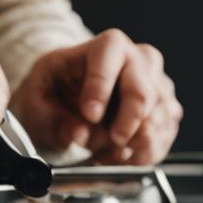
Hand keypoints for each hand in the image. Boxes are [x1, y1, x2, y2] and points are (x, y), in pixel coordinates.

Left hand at [14, 30, 182, 163]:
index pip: (111, 54)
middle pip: (144, 92)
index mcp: (105, 47)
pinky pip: (163, 137)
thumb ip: (52, 120)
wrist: (73, 98)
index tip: (89, 114)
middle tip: (111, 141)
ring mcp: (156, 84)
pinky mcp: (166, 110)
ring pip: (158, 119)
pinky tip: (119, 155)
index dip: (101, 87)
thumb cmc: (56, 91)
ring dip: (131, 145)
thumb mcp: (36, 101)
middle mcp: (138, 60)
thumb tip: (79, 133)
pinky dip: (141, 154)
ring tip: (104, 151)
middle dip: (127, 124)